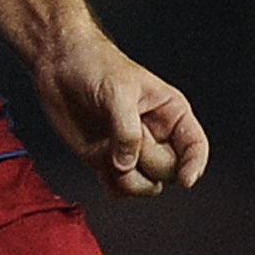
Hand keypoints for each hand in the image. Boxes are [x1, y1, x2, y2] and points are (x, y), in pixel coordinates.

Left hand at [33, 27, 207, 198]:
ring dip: (125, 177)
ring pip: (145, 185)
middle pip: (167, 171)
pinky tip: (96, 160)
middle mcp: (156, 135)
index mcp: (170, 113)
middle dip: (144, 160)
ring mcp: (131, 151)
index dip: (195, 166)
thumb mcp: (117, 91)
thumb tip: (126, 166)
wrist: (59, 64)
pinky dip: (110, 184)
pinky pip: (120, 189)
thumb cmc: (94, 65)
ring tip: (103, 150)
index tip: (186, 181)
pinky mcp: (107, 160)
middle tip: (118, 135)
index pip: (195, 146)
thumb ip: (126, 130)